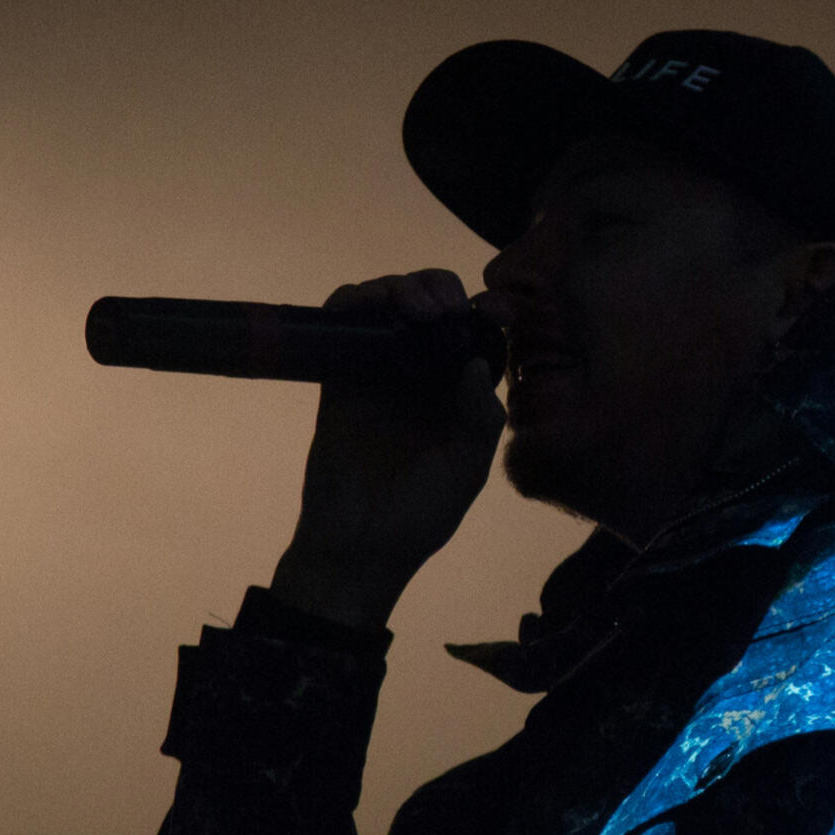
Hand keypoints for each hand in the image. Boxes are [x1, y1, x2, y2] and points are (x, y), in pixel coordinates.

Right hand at [269, 270, 506, 628]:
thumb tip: (477, 362)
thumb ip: (479, 417)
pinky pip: (343, 322)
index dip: (488, 311)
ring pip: (390, 302)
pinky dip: (355, 299)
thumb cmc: (420, 516)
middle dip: (442, 288)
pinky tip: (373, 305)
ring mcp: (379, 371)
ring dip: (404, 287)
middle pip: (434, 305)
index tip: (495, 310)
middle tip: (447, 308)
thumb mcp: (467, 469)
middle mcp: (423, 374)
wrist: (358, 546)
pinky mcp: (339, 374)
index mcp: (461, 393)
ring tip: (418, 309)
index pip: (478, 332)